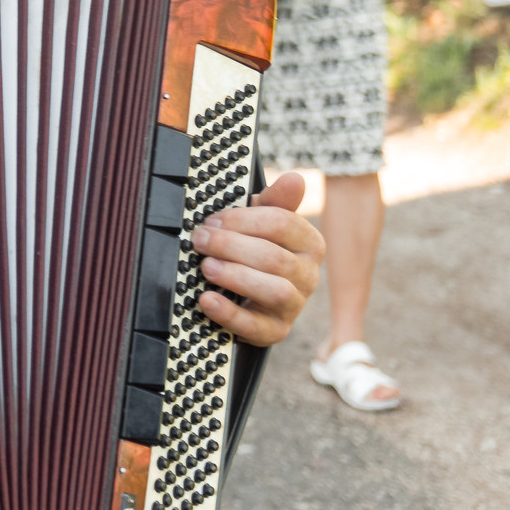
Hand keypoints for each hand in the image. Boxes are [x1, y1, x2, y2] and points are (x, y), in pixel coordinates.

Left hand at [190, 170, 324, 348]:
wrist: (253, 293)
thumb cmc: (257, 249)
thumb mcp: (262, 222)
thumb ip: (274, 202)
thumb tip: (294, 179)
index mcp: (308, 243)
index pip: (282, 224)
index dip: (242, 220)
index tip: (213, 220)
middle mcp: (307, 275)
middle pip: (274, 257)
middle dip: (231, 246)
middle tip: (200, 240)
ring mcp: (293, 305)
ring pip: (274, 291)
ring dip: (236, 277)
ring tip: (207, 267)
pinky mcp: (275, 331)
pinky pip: (256, 327)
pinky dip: (228, 314)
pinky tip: (207, 299)